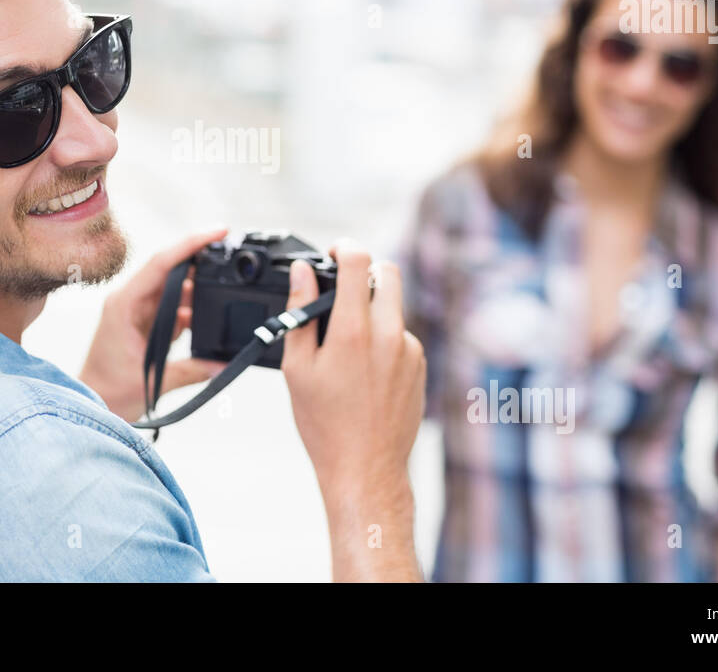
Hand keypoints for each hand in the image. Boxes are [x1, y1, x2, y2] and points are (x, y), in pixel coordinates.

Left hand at [79, 228, 228, 422]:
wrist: (92, 405)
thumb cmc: (108, 391)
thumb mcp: (153, 380)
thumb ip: (192, 371)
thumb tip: (224, 363)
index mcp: (124, 304)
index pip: (161, 262)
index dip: (190, 244)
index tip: (218, 232)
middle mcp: (130, 301)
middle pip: (169, 267)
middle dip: (200, 257)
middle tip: (230, 250)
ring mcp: (138, 311)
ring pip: (174, 285)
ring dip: (198, 284)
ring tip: (224, 283)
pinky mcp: (146, 324)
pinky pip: (174, 305)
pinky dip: (193, 306)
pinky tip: (208, 312)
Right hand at [283, 238, 425, 580]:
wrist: (366, 468)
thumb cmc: (324, 424)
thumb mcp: (297, 368)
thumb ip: (299, 313)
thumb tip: (302, 273)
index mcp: (354, 331)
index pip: (358, 261)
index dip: (344, 247)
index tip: (334, 253)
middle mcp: (389, 334)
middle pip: (388, 272)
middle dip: (365, 271)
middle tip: (342, 291)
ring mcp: (410, 350)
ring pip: (394, 306)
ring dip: (373, 309)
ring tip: (346, 347)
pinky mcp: (420, 366)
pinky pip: (402, 335)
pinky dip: (384, 338)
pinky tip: (364, 371)